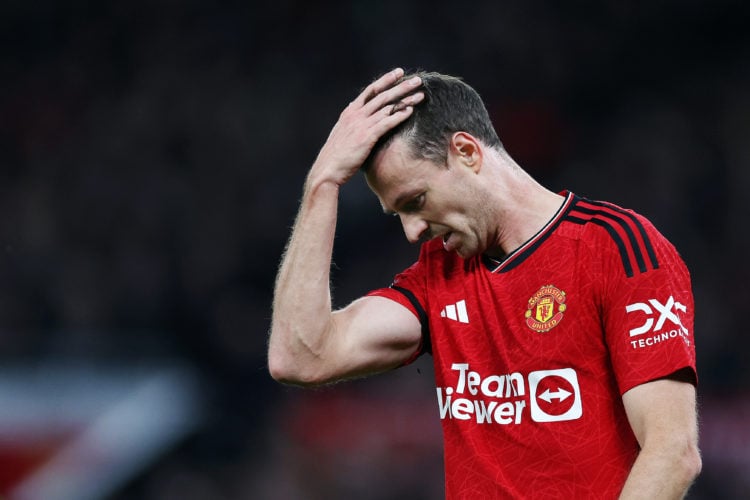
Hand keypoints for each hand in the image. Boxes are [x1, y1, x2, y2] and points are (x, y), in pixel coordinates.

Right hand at [309, 68, 423, 186]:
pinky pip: (386, 123)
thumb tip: (356, 110)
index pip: (370, 90)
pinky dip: (399, 115)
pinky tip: (411, 111)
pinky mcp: (366, 137)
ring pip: (387, 107)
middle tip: (417, 80)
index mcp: (350, 112)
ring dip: (405, 100)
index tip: (398, 72)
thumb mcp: (341, 132)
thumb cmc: (336, 155)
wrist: (327, 169)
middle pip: (382, 95)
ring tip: (421, 94)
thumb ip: (351, 121)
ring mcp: (361, 125)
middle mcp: (356, 114)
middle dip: (401, 86)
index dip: (385, 80)